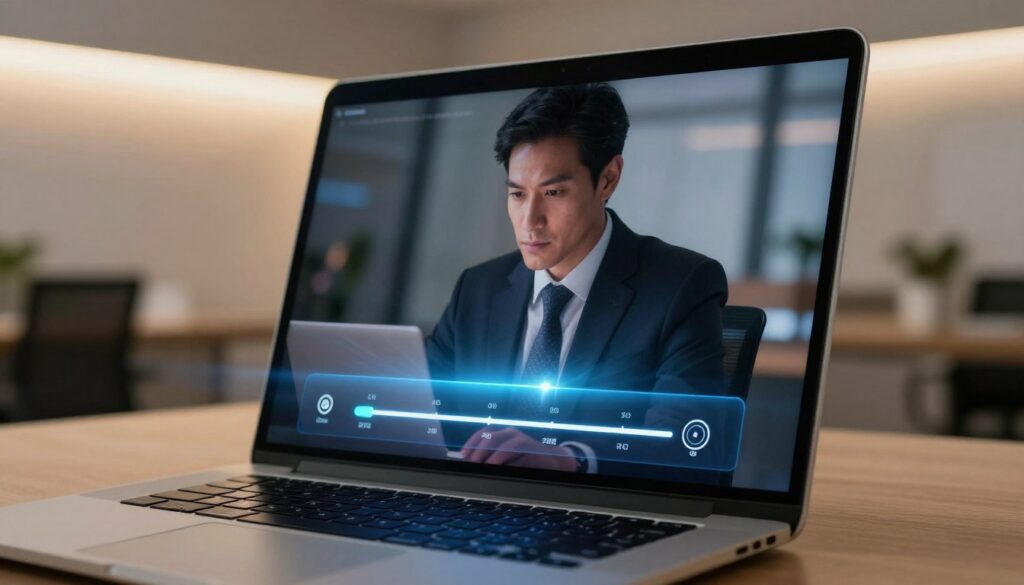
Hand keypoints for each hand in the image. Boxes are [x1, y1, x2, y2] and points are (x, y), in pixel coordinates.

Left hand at [460, 427, 577, 471]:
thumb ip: (493, 459)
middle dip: (477, 451)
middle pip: (490, 438)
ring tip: (481, 467)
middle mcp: (511, 434)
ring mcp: (522, 440)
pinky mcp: (531, 450)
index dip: (471, 443)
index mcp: (504, 434)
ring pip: (501, 445)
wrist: (554, 461)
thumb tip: (472, 466)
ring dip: (489, 457)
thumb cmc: (527, 461)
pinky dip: (504, 462)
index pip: (483, 433)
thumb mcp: (508, 458)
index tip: (463, 455)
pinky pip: (515, 455)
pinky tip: (497, 469)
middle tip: (470, 464)